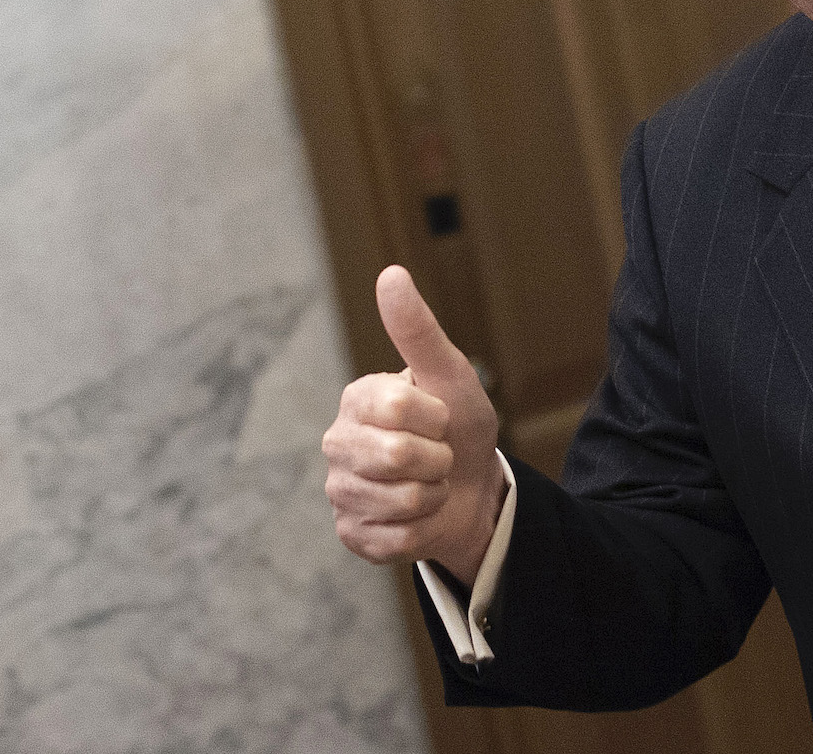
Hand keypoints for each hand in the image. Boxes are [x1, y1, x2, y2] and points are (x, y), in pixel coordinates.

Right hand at [324, 265, 505, 583]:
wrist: (475, 489)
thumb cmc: (460, 426)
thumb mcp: (450, 375)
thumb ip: (418, 329)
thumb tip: (390, 273)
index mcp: (357, 399)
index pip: (399, 407)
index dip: (437, 417)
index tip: (441, 417)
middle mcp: (337, 443)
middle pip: (395, 456)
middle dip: (438, 459)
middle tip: (438, 456)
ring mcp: (341, 490)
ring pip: (400, 500)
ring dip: (433, 495)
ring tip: (429, 484)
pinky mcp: (351, 533)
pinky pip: (395, 538)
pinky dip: (422, 529)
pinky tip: (418, 516)